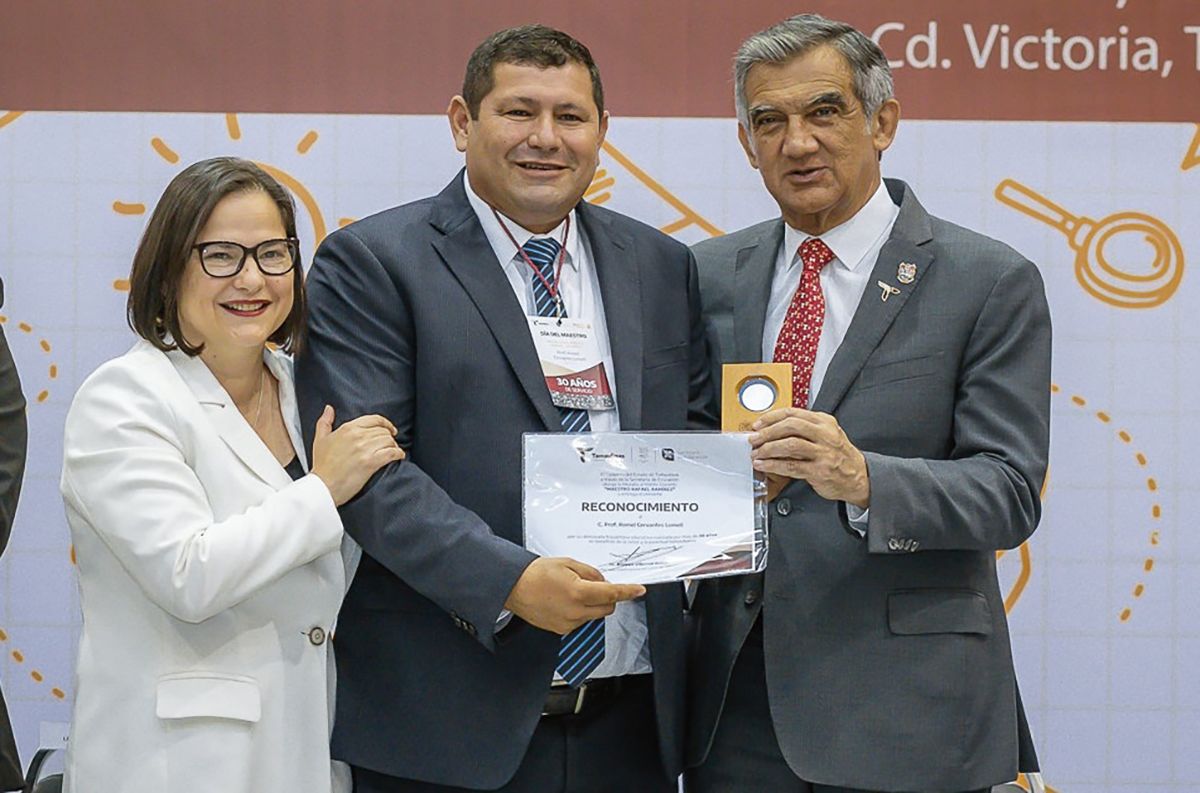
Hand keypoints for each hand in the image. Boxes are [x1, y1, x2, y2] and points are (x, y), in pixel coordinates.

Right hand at [311, 405, 405, 505]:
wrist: (323, 486)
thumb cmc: (322, 465)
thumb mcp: (320, 439)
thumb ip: (325, 422)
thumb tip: (329, 409)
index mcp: (348, 428)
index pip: (375, 419)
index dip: (386, 423)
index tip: (391, 429)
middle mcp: (358, 436)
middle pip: (383, 431)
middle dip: (389, 437)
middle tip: (390, 444)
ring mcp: (365, 449)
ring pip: (389, 441)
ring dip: (394, 446)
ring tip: (393, 451)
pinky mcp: (371, 462)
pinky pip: (391, 453)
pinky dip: (398, 454)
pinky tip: (398, 456)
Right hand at [504, 557, 645, 634]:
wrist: (513, 588)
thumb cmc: (536, 573)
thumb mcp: (568, 563)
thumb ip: (590, 573)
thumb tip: (603, 581)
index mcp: (578, 592)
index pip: (612, 593)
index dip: (628, 591)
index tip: (639, 590)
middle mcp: (575, 612)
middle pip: (607, 607)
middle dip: (608, 596)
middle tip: (594, 584)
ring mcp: (569, 623)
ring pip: (595, 615)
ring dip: (593, 604)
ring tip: (572, 590)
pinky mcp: (561, 630)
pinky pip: (581, 620)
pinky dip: (580, 611)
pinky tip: (565, 601)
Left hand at [750, 408, 869, 506]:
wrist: (859, 477)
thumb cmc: (838, 455)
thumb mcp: (827, 434)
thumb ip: (804, 429)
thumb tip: (772, 429)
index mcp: (824, 422)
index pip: (793, 413)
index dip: (771, 417)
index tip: (758, 424)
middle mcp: (825, 434)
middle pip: (790, 426)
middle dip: (767, 432)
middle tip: (754, 439)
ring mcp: (823, 452)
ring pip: (790, 445)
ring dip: (768, 449)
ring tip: (756, 453)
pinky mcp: (819, 471)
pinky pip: (791, 466)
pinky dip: (773, 465)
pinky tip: (764, 465)